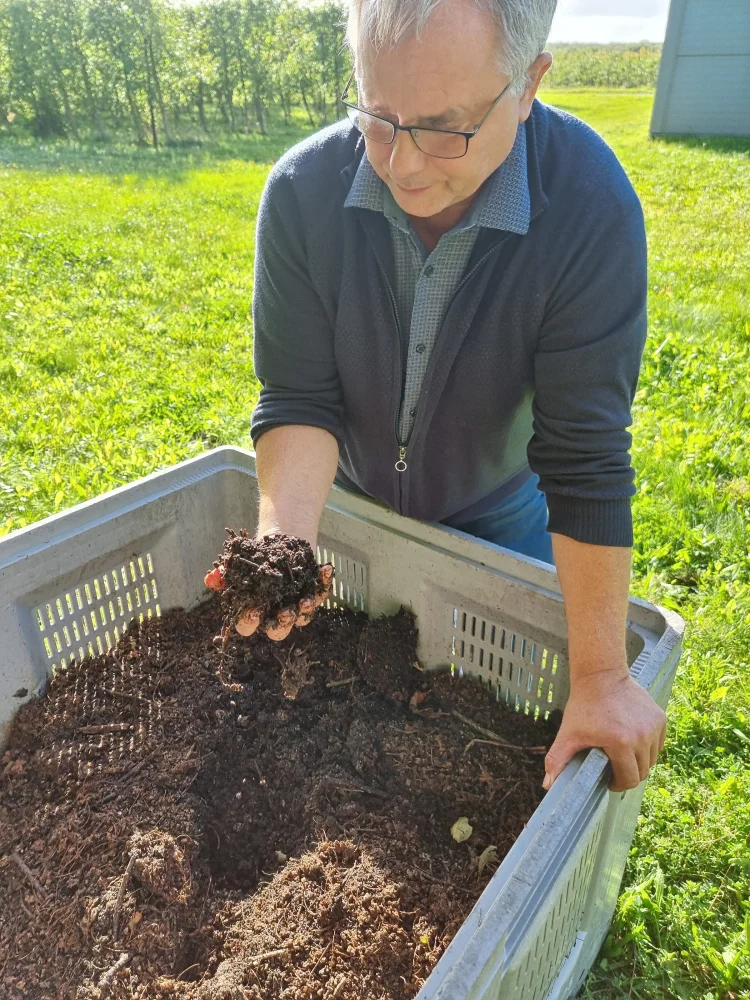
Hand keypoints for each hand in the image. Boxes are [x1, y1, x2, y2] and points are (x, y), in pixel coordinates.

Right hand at [204, 563, 333, 641]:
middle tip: (287, 611)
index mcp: (253, 613)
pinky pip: (320, 594)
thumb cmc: (255, 559)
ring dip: (305, 610)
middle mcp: (275, 616)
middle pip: (278, 630)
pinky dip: (324, 582)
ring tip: (306, 598)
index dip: (249, 621)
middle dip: (283, 623)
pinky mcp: (313, 595)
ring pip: (302, 618)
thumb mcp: (238, 564)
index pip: (247, 626)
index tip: (254, 610)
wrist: (278, 546)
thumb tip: (211, 578)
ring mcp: (296, 607)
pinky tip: (325, 568)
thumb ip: (223, 574)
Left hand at [543, 670, 666, 792]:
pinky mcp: (660, 718)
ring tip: (621, 752)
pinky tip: (632, 741)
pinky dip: (647, 747)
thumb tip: (548, 786)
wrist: (601, 675)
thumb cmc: (584, 705)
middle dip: (628, 774)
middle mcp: (642, 736)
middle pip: (642, 771)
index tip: (608, 780)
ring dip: (638, 760)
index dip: (618, 784)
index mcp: (622, 743)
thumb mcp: (568, 734)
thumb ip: (557, 760)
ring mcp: (653, 726)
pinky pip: (658, 744)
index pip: (629, 779)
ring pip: (651, 758)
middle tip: (613, 766)